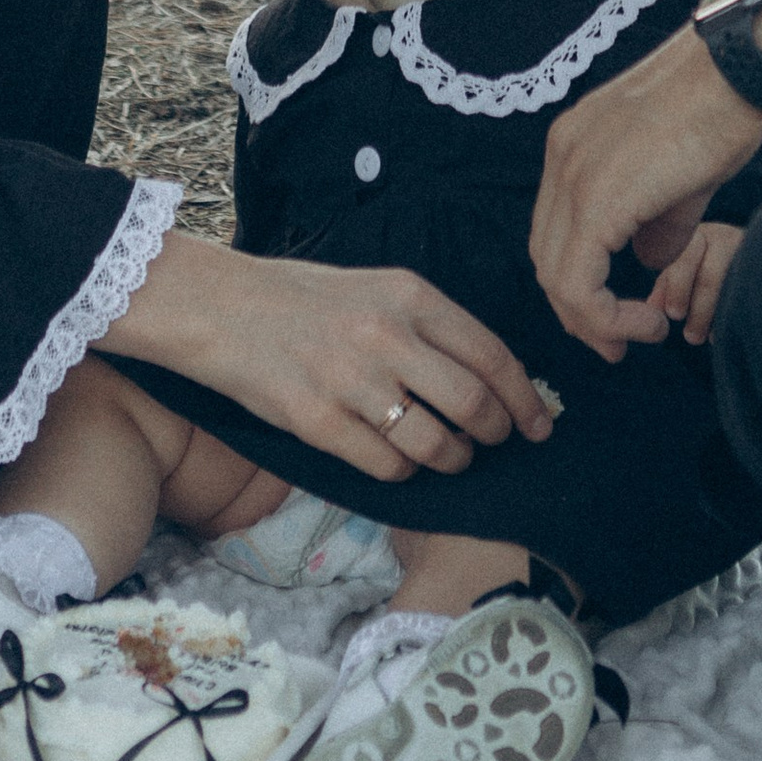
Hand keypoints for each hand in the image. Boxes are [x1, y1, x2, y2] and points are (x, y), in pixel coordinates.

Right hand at [116, 238, 552, 487]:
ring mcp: (352, 382)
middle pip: (474, 404)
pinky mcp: (318, 422)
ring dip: (452, 461)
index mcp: (409, 295)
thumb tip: (488, 376)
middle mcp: (387, 336)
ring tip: (448, 457)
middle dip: (495, 434)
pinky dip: (404, 473)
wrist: (223, 308)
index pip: (492, 355)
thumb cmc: (303, 299)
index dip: (525, 398)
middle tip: (493, 444)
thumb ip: (428, 325)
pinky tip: (398, 461)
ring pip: (436, 444)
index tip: (538, 424)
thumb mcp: (376, 288)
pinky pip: (388, 466)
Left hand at [530, 27, 761, 358]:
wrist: (737, 69)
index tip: (617, 318)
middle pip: (546, 259)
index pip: (554, 233)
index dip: (579, 285)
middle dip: (580, 312)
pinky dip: (604, 313)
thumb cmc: (720, 109)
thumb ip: (654, 223)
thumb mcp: (678, 179)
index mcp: (573, 148)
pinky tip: (645, 320)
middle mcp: (561, 158)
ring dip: (593, 319)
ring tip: (638, 333)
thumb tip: (648, 262)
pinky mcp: (597, 195)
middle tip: (619, 342)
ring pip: (555, 274)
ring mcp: (572, 173)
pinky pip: (577, 278)